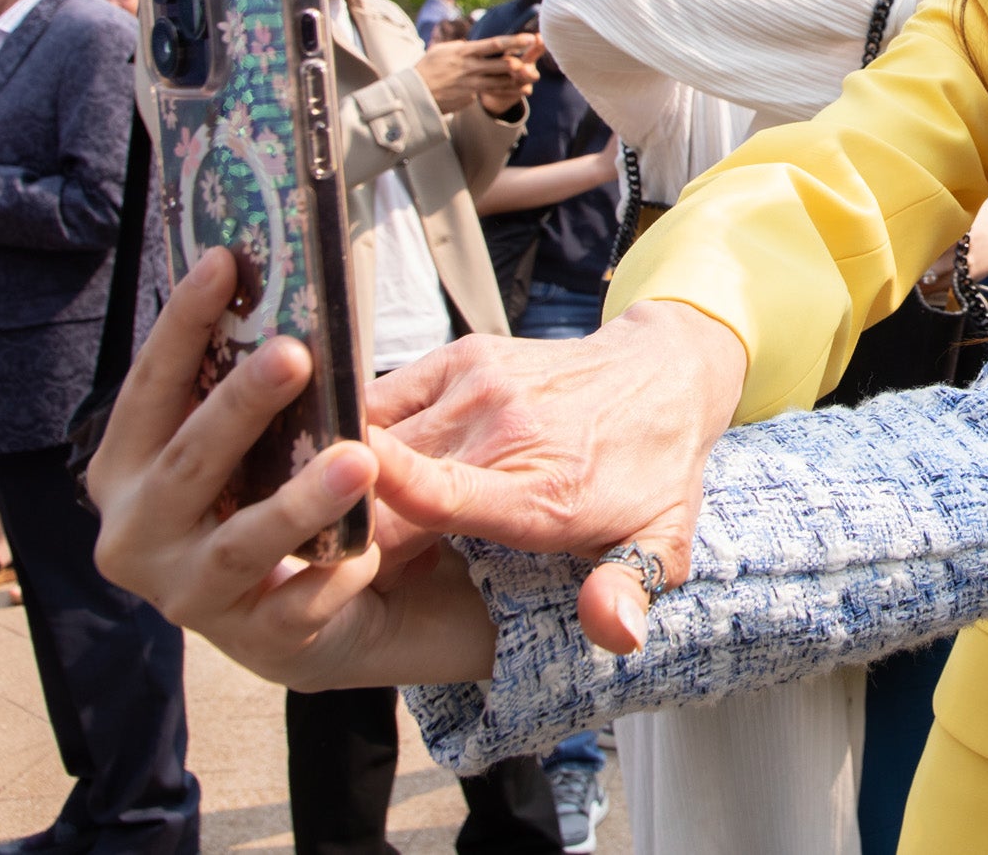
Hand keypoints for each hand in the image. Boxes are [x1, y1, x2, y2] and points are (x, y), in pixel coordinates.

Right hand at [89, 248, 497, 689]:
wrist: (328, 614)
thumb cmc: (276, 497)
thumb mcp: (255, 440)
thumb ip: (248, 384)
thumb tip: (270, 278)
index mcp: (127, 471)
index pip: (150, 389)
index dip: (182, 325)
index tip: (224, 261)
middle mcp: (138, 535)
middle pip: (187, 464)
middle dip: (238, 407)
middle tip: (294, 353)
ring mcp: (190, 595)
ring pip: (242, 543)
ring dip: (298, 500)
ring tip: (359, 459)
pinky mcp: (257, 642)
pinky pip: (300, 601)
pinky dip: (336, 571)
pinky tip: (375, 549)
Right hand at [366, 299, 746, 653]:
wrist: (666, 372)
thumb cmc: (651, 474)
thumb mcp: (661, 543)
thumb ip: (628, 589)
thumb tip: (616, 632)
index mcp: (541, 490)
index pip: (437, 501)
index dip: (372, 529)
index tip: (321, 555)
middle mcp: (502, 430)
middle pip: (383, 491)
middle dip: (349, 537)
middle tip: (347, 574)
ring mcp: (478, 383)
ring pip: (372, 443)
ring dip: (349, 488)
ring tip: (352, 527)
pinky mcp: (461, 355)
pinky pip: (382, 400)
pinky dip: (362, 438)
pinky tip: (364, 472)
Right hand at [414, 36, 538, 117]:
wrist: (414, 93)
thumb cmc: (427, 68)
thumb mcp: (442, 51)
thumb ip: (460, 46)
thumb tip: (471, 43)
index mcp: (464, 52)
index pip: (494, 44)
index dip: (514, 41)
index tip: (529, 37)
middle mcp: (470, 67)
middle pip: (502, 63)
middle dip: (522, 60)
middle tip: (538, 58)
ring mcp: (470, 84)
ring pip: (501, 81)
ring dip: (518, 78)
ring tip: (533, 75)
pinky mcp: (470, 97)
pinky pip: (492, 94)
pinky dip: (508, 91)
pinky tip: (521, 90)